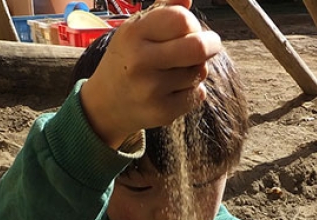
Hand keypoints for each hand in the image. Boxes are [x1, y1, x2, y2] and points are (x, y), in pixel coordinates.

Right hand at [79, 0, 222, 148]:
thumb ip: (164, 10)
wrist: (105, 105)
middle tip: (211, 44)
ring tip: (179, 71)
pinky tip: (176, 90)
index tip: (190, 29)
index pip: (182, 19)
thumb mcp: (136, 30)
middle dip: (212, 44)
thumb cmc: (127, 59)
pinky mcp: (162, 112)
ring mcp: (151, 89)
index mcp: (134, 34)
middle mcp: (140, 61)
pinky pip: (198, 94)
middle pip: (198, 47)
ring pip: (200, 71)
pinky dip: (193, 90)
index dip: (192, 23)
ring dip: (197, 69)